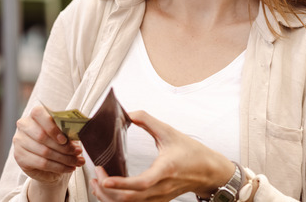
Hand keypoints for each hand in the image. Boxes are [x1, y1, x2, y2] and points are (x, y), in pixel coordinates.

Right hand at [12, 105, 84, 183]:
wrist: (48, 162)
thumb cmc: (57, 141)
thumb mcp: (64, 133)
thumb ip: (68, 131)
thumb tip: (80, 133)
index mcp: (35, 114)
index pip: (39, 114)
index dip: (52, 127)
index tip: (64, 139)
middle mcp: (24, 125)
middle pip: (42, 136)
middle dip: (63, 146)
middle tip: (78, 152)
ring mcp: (19, 141)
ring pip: (44, 152)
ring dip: (64, 158)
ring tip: (77, 162)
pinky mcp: (20, 157)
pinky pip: (41, 163)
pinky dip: (58, 167)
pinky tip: (69, 168)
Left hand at [90, 111, 234, 201]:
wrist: (209, 171)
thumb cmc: (192, 152)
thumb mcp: (170, 132)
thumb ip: (147, 120)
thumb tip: (128, 113)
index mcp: (166, 169)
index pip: (142, 183)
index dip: (122, 184)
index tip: (105, 179)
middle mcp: (162, 187)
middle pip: (131, 199)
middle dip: (108, 192)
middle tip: (96, 176)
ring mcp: (160, 197)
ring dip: (110, 199)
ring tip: (97, 185)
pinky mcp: (158, 200)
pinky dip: (120, 201)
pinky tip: (110, 191)